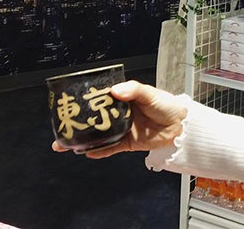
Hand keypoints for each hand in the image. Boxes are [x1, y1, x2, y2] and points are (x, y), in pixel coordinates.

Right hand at [52, 81, 187, 158]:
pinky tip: (87, 153)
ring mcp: (123, 129)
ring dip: (83, 140)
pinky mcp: (128, 143)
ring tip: (65, 145)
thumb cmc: (168, 105)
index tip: (69, 103)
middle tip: (60, 127)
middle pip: (94, 119)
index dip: (84, 102)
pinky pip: (110, 149)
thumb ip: (133, 90)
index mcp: (123, 99)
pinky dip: (99, 152)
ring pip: (98, 135)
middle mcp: (120, 114)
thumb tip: (115, 90)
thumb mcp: (150, 93)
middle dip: (77, 123)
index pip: (100, 100)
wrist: (182, 126)